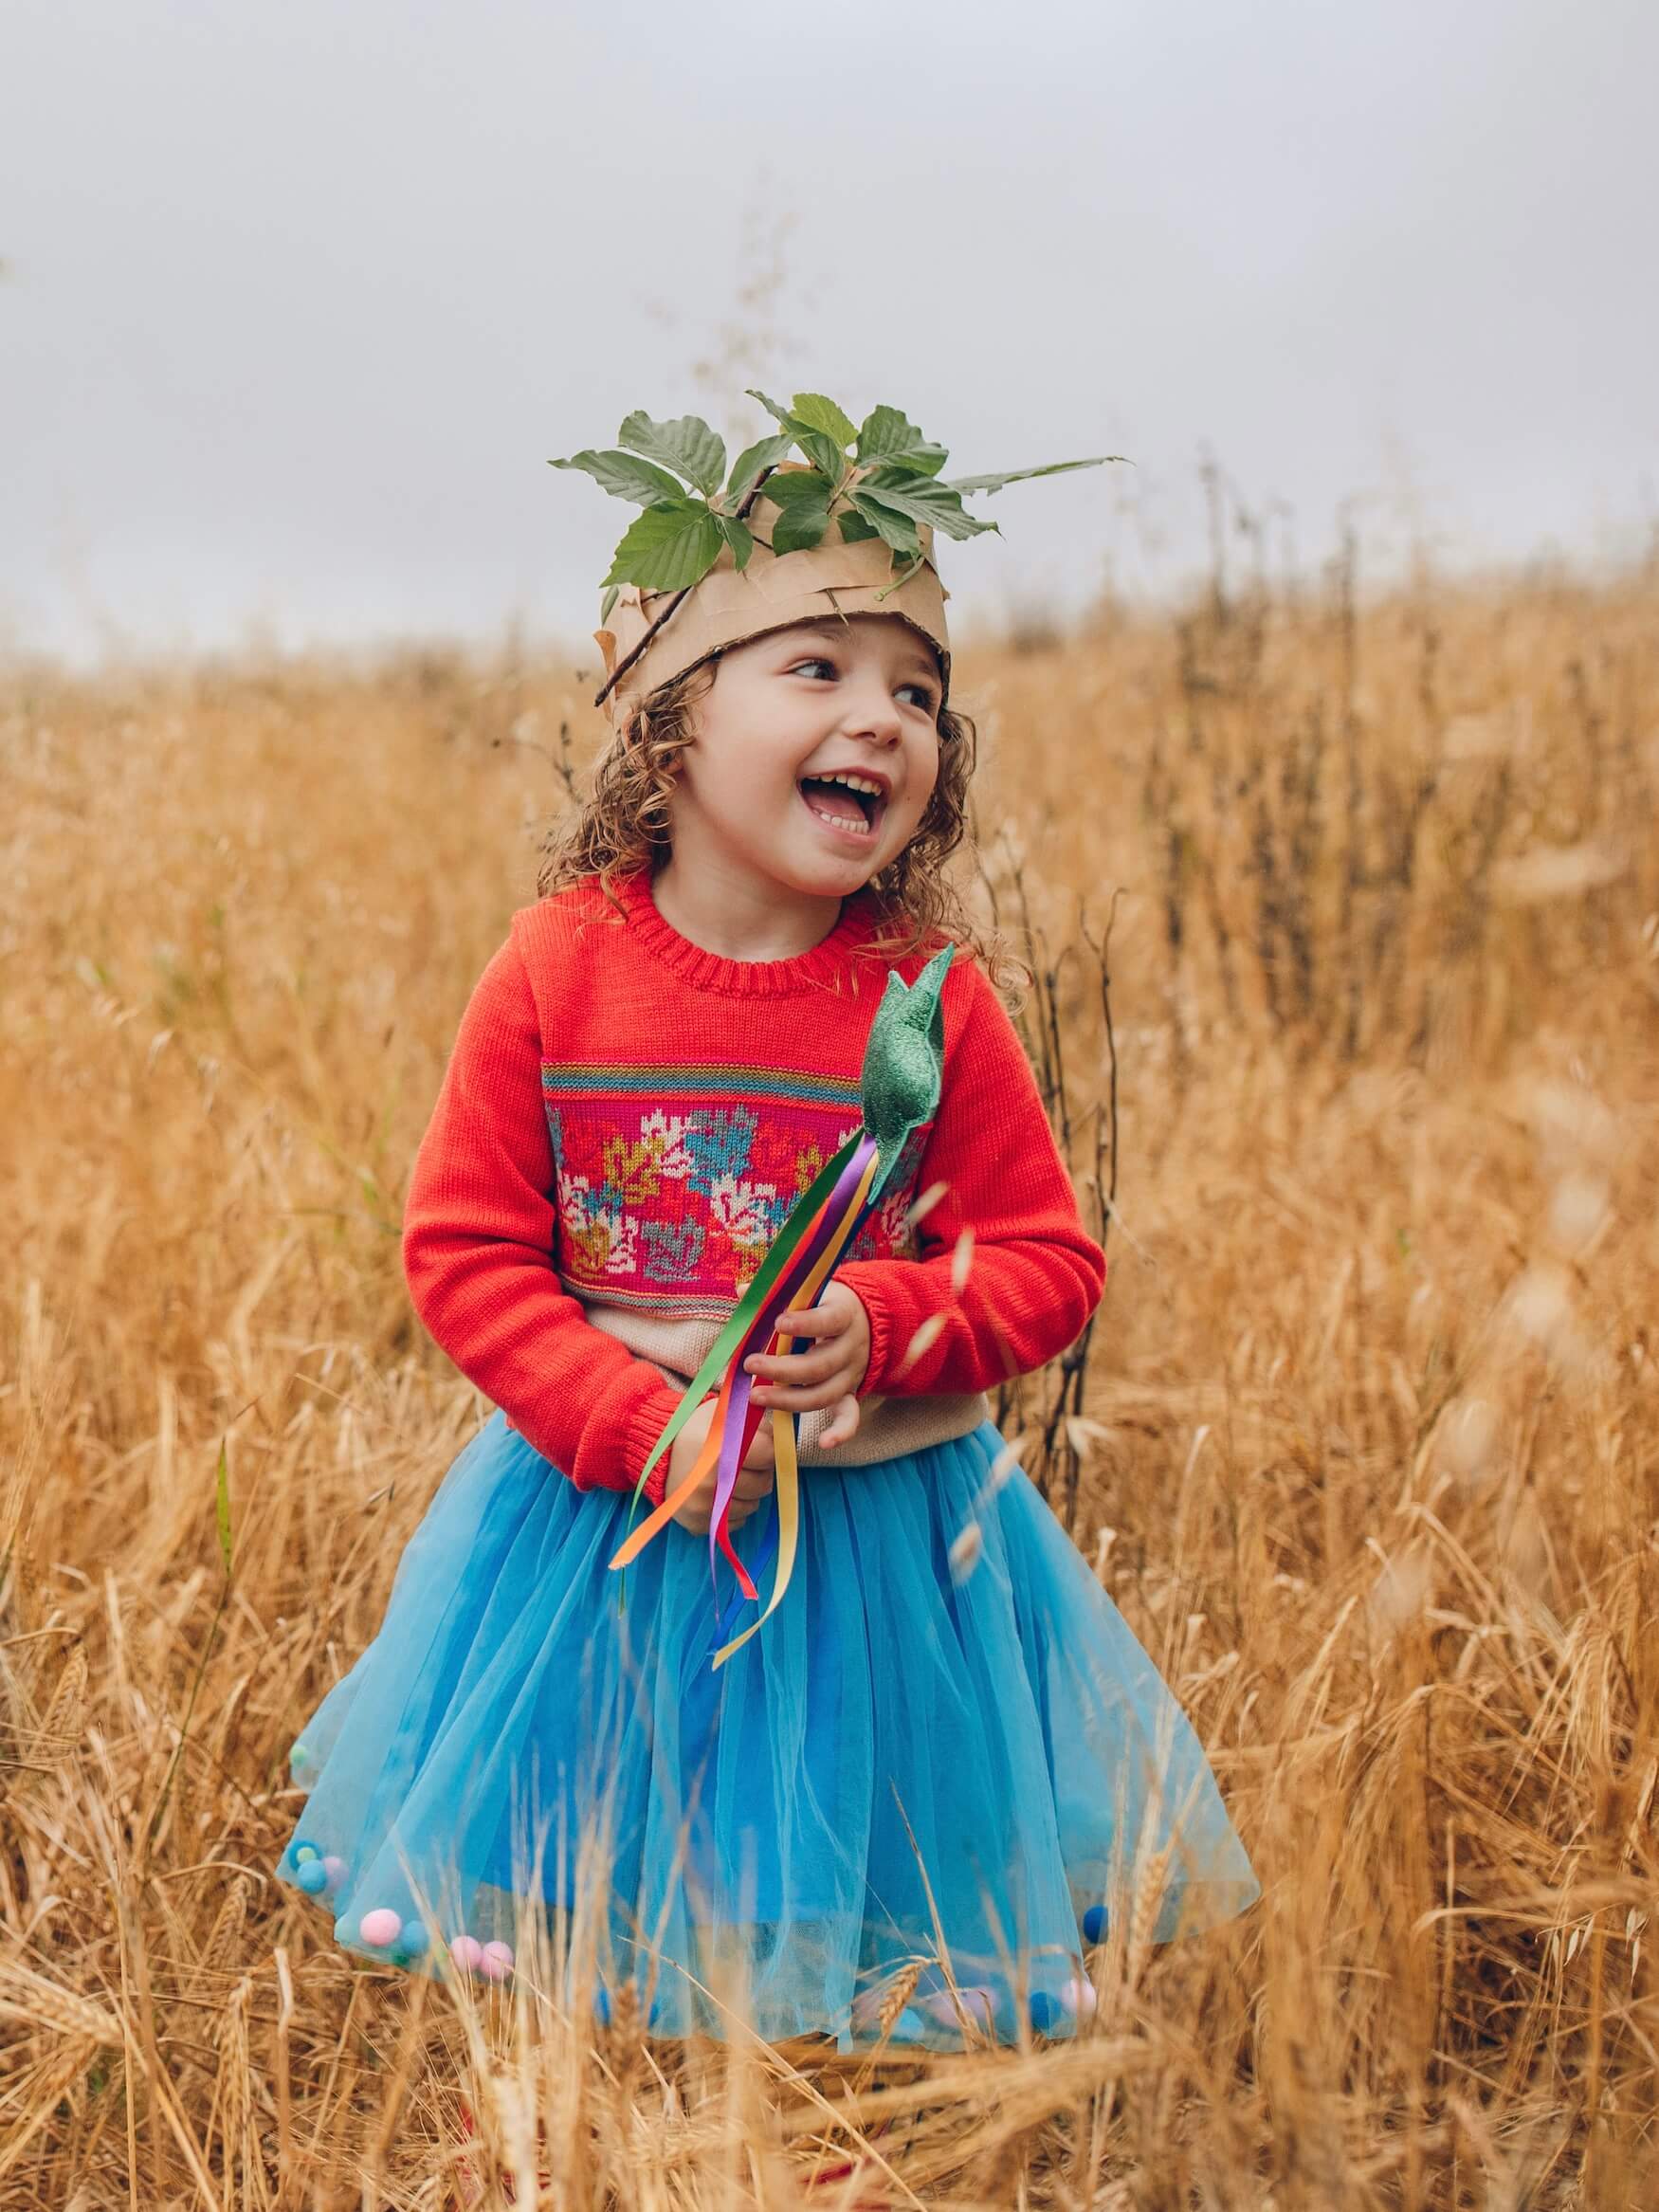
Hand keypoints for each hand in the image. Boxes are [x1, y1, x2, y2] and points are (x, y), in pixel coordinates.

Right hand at [667, 1393, 775, 1535]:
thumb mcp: (722, 1413)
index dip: (767, 1450)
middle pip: (763, 1484)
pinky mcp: (698, 1524)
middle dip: (760, 1472)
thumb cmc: (695, 1430)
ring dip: (748, 1492)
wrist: (656, 1453)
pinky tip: (720, 1493)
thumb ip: (753, 1420)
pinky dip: (733, 1509)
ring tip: (732, 1477)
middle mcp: (710, 1482)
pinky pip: (735, 1523)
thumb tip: (782, 1434)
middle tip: (745, 1463)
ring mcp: (703, 1507)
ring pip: (752, 1506)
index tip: (758, 1447)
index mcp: (719, 1450)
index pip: (768, 1455)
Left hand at [742, 1280, 870, 1451]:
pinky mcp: (849, 1392)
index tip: (778, 1322)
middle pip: (820, 1365)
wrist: (864, 1319)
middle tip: (750, 1364)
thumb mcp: (808, 1291)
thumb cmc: (823, 1303)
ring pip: (824, 1393)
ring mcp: (851, 1373)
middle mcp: (850, 1347)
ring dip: (789, 1400)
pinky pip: (850, 1416)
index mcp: (843, 1314)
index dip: (805, 1323)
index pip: (828, 1320)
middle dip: (783, 1369)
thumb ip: (776, 1292)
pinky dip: (841, 1432)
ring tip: (754, 1396)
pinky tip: (824, 1444)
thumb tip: (742, 1291)